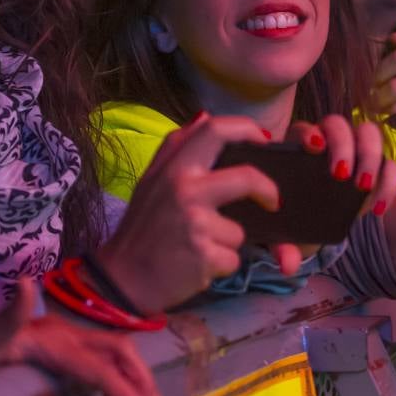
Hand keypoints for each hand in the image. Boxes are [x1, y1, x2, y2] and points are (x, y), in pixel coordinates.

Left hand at [0, 280, 161, 395]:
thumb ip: (8, 316)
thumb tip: (26, 283)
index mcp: (57, 340)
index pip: (102, 368)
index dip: (123, 395)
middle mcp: (69, 337)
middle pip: (122, 355)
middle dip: (144, 385)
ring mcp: (68, 343)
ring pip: (118, 357)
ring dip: (140, 383)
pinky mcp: (63, 353)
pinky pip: (104, 364)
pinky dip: (122, 382)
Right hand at [95, 115, 277, 313]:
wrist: (122, 278)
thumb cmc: (142, 228)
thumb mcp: (152, 180)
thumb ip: (177, 149)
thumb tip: (205, 117)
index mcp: (173, 166)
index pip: (216, 129)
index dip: (247, 130)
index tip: (263, 142)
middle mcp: (185, 188)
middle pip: (247, 177)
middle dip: (267, 189)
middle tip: (273, 201)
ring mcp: (195, 222)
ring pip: (240, 230)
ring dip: (227, 242)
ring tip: (200, 247)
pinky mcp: (204, 255)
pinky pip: (233, 258)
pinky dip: (222, 265)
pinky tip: (198, 265)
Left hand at [280, 119, 395, 266]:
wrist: (314, 226)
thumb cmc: (292, 221)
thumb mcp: (284, 234)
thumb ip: (283, 246)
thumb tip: (288, 265)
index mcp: (297, 149)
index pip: (304, 128)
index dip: (311, 134)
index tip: (315, 149)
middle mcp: (328, 143)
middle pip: (339, 124)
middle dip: (344, 145)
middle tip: (343, 175)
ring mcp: (355, 151)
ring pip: (369, 133)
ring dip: (370, 155)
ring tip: (364, 186)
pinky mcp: (377, 168)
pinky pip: (390, 165)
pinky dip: (390, 182)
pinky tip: (379, 209)